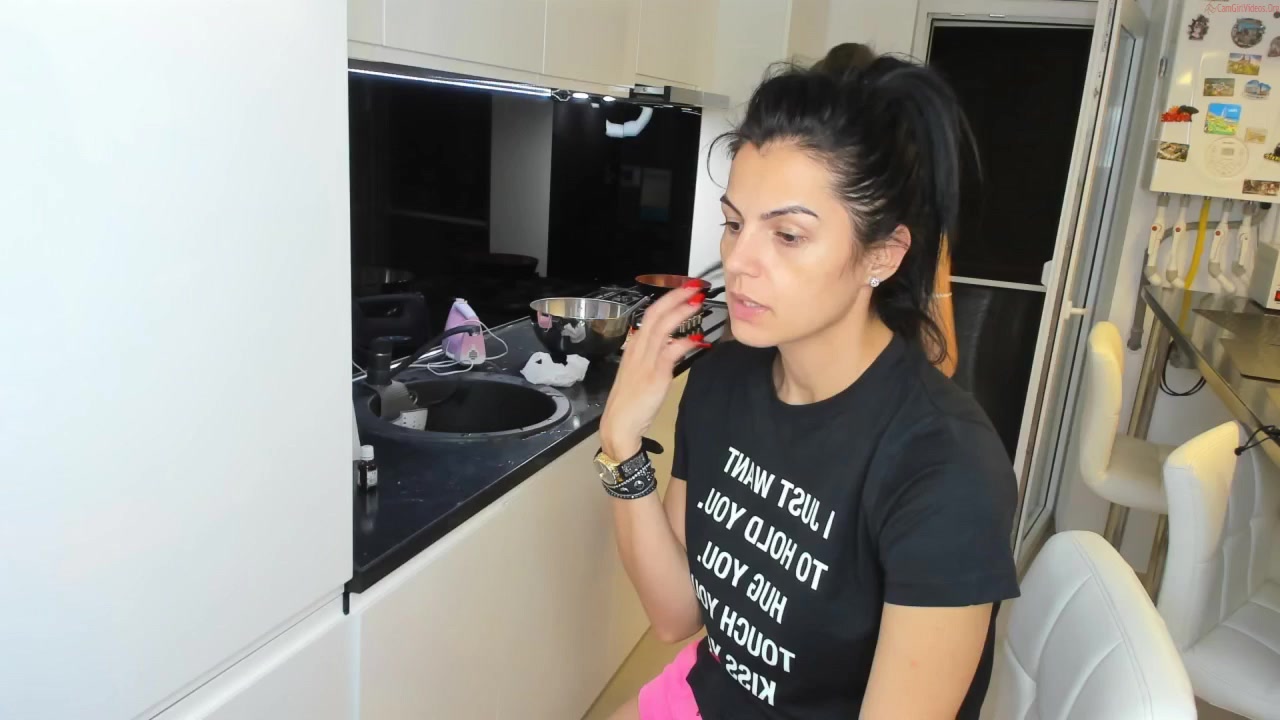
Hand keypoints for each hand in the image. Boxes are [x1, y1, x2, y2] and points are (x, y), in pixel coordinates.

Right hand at [600, 284, 705, 458]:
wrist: (619, 423)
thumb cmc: (630, 400)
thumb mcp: (640, 371)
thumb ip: (655, 355)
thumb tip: (673, 343)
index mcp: (633, 346)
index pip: (651, 314)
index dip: (668, 299)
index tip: (684, 290)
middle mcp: (638, 348)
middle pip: (656, 314)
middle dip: (675, 297)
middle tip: (694, 287)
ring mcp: (645, 360)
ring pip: (662, 327)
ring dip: (681, 312)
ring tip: (697, 303)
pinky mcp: (655, 375)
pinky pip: (671, 352)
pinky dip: (685, 343)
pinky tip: (698, 340)